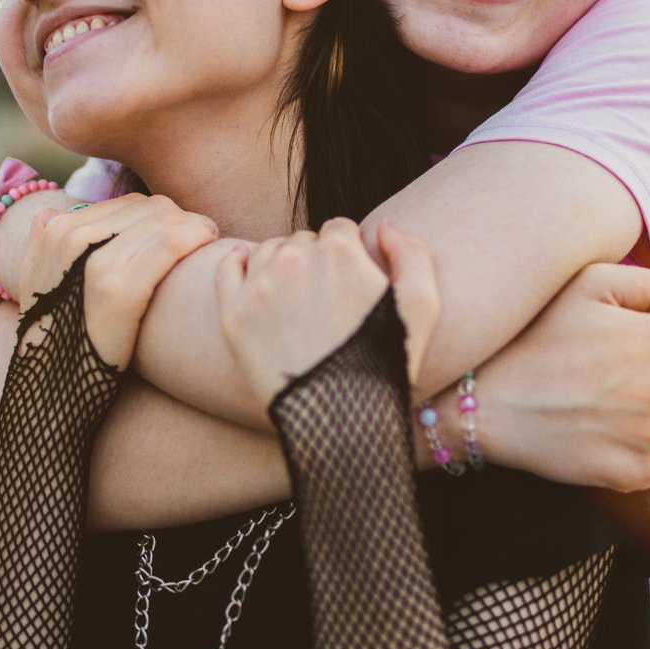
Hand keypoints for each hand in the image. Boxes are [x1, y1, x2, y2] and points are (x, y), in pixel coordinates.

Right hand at [24, 196, 220, 368]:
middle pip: (149, 208)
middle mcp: (68, 236)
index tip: (185, 233)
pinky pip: (167, 243)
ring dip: (194, 227)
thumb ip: (59, 241)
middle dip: (181, 221)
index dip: (163, 218)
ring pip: (163, 219)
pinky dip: (194, 237)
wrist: (53, 388)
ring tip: (208, 241)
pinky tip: (208, 241)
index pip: (130, 205)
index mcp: (54, 227)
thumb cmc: (62, 335)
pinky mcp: (115, 288)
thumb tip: (70, 213)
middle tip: (203, 237)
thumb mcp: (45, 279)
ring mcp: (89, 260)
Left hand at [213, 219, 436, 406]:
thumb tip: (383, 225)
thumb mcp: (423, 306)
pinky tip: (250, 275)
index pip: (338, 229)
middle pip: (302, 240)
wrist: (340, 423)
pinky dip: (237, 263)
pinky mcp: (233, 315)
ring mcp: (259, 287)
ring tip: (294, 297)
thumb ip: (413, 252)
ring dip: (280, 264)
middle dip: (314, 260)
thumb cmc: (385, 365)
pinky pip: (226, 267)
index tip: (348, 281)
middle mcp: (296, 260)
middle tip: (323, 298)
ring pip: (267, 251)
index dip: (347, 253)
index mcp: (340, 252)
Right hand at [470, 264, 649, 490]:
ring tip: (589, 406)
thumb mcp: (593, 281)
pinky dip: (628, 455)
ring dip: (638, 420)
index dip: (645, 344)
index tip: (608, 349)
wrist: (490, 402)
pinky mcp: (638, 474)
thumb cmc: (540, 335)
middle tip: (594, 378)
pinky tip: (592, 437)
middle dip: (646, 382)